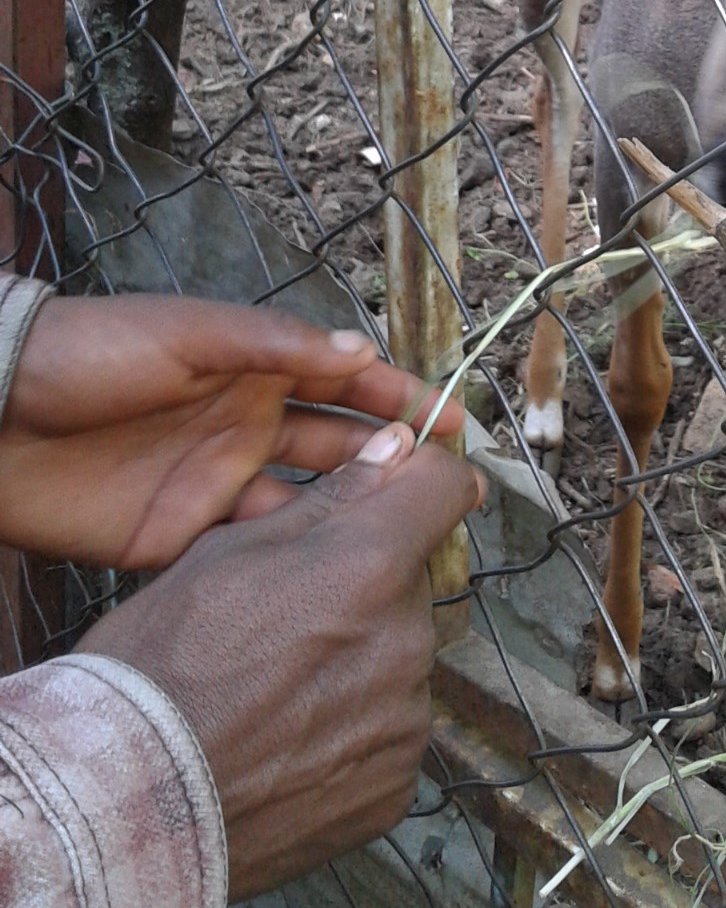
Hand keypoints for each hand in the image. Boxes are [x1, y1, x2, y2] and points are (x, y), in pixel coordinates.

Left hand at [0, 293, 462, 566]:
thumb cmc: (91, 354)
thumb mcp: (188, 334)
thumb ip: (272, 344)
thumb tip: (358, 350)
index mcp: (252, 367)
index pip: (343, 381)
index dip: (399, 397)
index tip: (452, 423)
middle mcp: (246, 424)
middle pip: (337, 446)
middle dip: (393, 463)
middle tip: (450, 490)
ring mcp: (216, 483)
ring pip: (305, 504)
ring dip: (351, 516)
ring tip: (405, 538)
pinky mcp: (180, 537)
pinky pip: (251, 553)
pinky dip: (291, 561)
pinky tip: (326, 573)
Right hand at [79, 422, 481, 898]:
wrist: (124, 805)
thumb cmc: (158, 666)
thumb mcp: (226, 553)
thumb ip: (329, 500)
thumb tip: (395, 450)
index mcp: (368, 565)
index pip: (446, 488)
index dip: (422, 481)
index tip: (401, 491)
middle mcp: (405, 639)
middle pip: (409, 584)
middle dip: (364, 588)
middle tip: (286, 621)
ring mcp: (404, 720)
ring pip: (398, 661)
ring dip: (358, 664)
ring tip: (274, 695)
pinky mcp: (394, 786)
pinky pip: (388, 735)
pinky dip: (350, 734)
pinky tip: (285, 746)